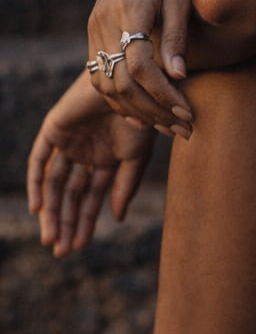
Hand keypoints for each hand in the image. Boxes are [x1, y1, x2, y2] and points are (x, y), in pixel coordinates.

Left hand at [27, 72, 155, 257]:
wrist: (132, 82)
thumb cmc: (142, 115)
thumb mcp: (137, 157)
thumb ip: (125, 187)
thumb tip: (115, 219)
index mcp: (106, 160)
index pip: (91, 198)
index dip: (85, 222)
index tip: (79, 247)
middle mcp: (85, 153)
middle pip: (69, 195)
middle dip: (65, 223)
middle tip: (61, 251)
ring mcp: (68, 141)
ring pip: (54, 183)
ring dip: (52, 211)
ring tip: (51, 238)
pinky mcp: (54, 129)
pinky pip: (39, 160)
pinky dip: (36, 183)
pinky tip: (38, 208)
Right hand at [86, 0, 194, 132]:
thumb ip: (177, 36)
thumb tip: (179, 78)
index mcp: (130, 9)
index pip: (139, 66)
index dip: (162, 94)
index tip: (187, 111)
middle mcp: (104, 20)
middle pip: (119, 82)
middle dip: (152, 110)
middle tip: (183, 128)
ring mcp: (94, 26)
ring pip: (105, 84)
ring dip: (135, 110)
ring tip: (168, 125)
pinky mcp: (93, 30)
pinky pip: (99, 74)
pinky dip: (119, 98)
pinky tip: (144, 113)